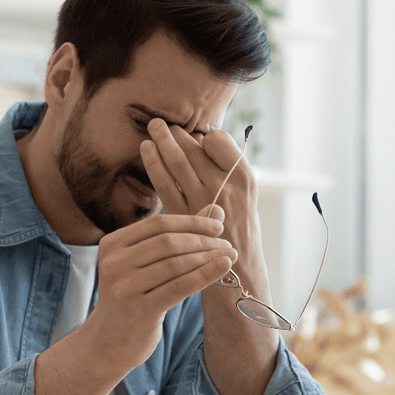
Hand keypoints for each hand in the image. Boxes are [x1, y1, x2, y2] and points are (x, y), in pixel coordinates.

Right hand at [83, 209, 237, 371]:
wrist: (110, 340)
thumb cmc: (134, 296)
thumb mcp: (147, 263)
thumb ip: (177, 236)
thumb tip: (216, 210)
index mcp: (113, 244)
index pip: (158, 224)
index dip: (191, 222)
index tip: (218, 227)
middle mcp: (114, 263)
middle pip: (168, 242)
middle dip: (202, 241)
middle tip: (227, 244)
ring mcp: (124, 287)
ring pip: (176, 264)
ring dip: (207, 258)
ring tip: (229, 256)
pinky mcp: (139, 310)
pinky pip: (179, 287)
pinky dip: (205, 275)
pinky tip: (223, 268)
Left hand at [140, 118, 257, 222]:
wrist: (238, 270)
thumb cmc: (241, 229)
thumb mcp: (247, 196)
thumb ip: (229, 171)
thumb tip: (202, 142)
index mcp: (244, 177)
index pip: (218, 141)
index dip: (205, 136)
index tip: (197, 138)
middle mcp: (224, 186)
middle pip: (194, 149)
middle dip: (175, 133)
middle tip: (161, 124)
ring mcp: (202, 200)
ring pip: (177, 161)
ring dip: (161, 140)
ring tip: (153, 127)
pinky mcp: (182, 214)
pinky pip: (163, 182)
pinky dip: (153, 163)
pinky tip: (146, 150)